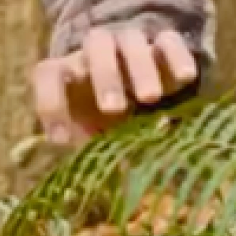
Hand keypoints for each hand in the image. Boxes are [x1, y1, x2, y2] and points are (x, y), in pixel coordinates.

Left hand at [29, 25, 200, 148]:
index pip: (49, 73)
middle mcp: (96, 51)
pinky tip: (186, 79)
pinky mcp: (163, 44)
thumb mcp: (95, 136)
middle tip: (114, 110)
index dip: (49, 103)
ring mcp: (130, 43)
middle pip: (95, 44)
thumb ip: (92, 154)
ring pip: (131, 40)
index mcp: (70, 72)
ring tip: (151, 98)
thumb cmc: (106, 120)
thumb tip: (101, 195)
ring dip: (139, 67)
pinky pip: (169, 40)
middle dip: (104, 76)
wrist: (138, 91)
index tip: (61, 140)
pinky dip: (176, 56)